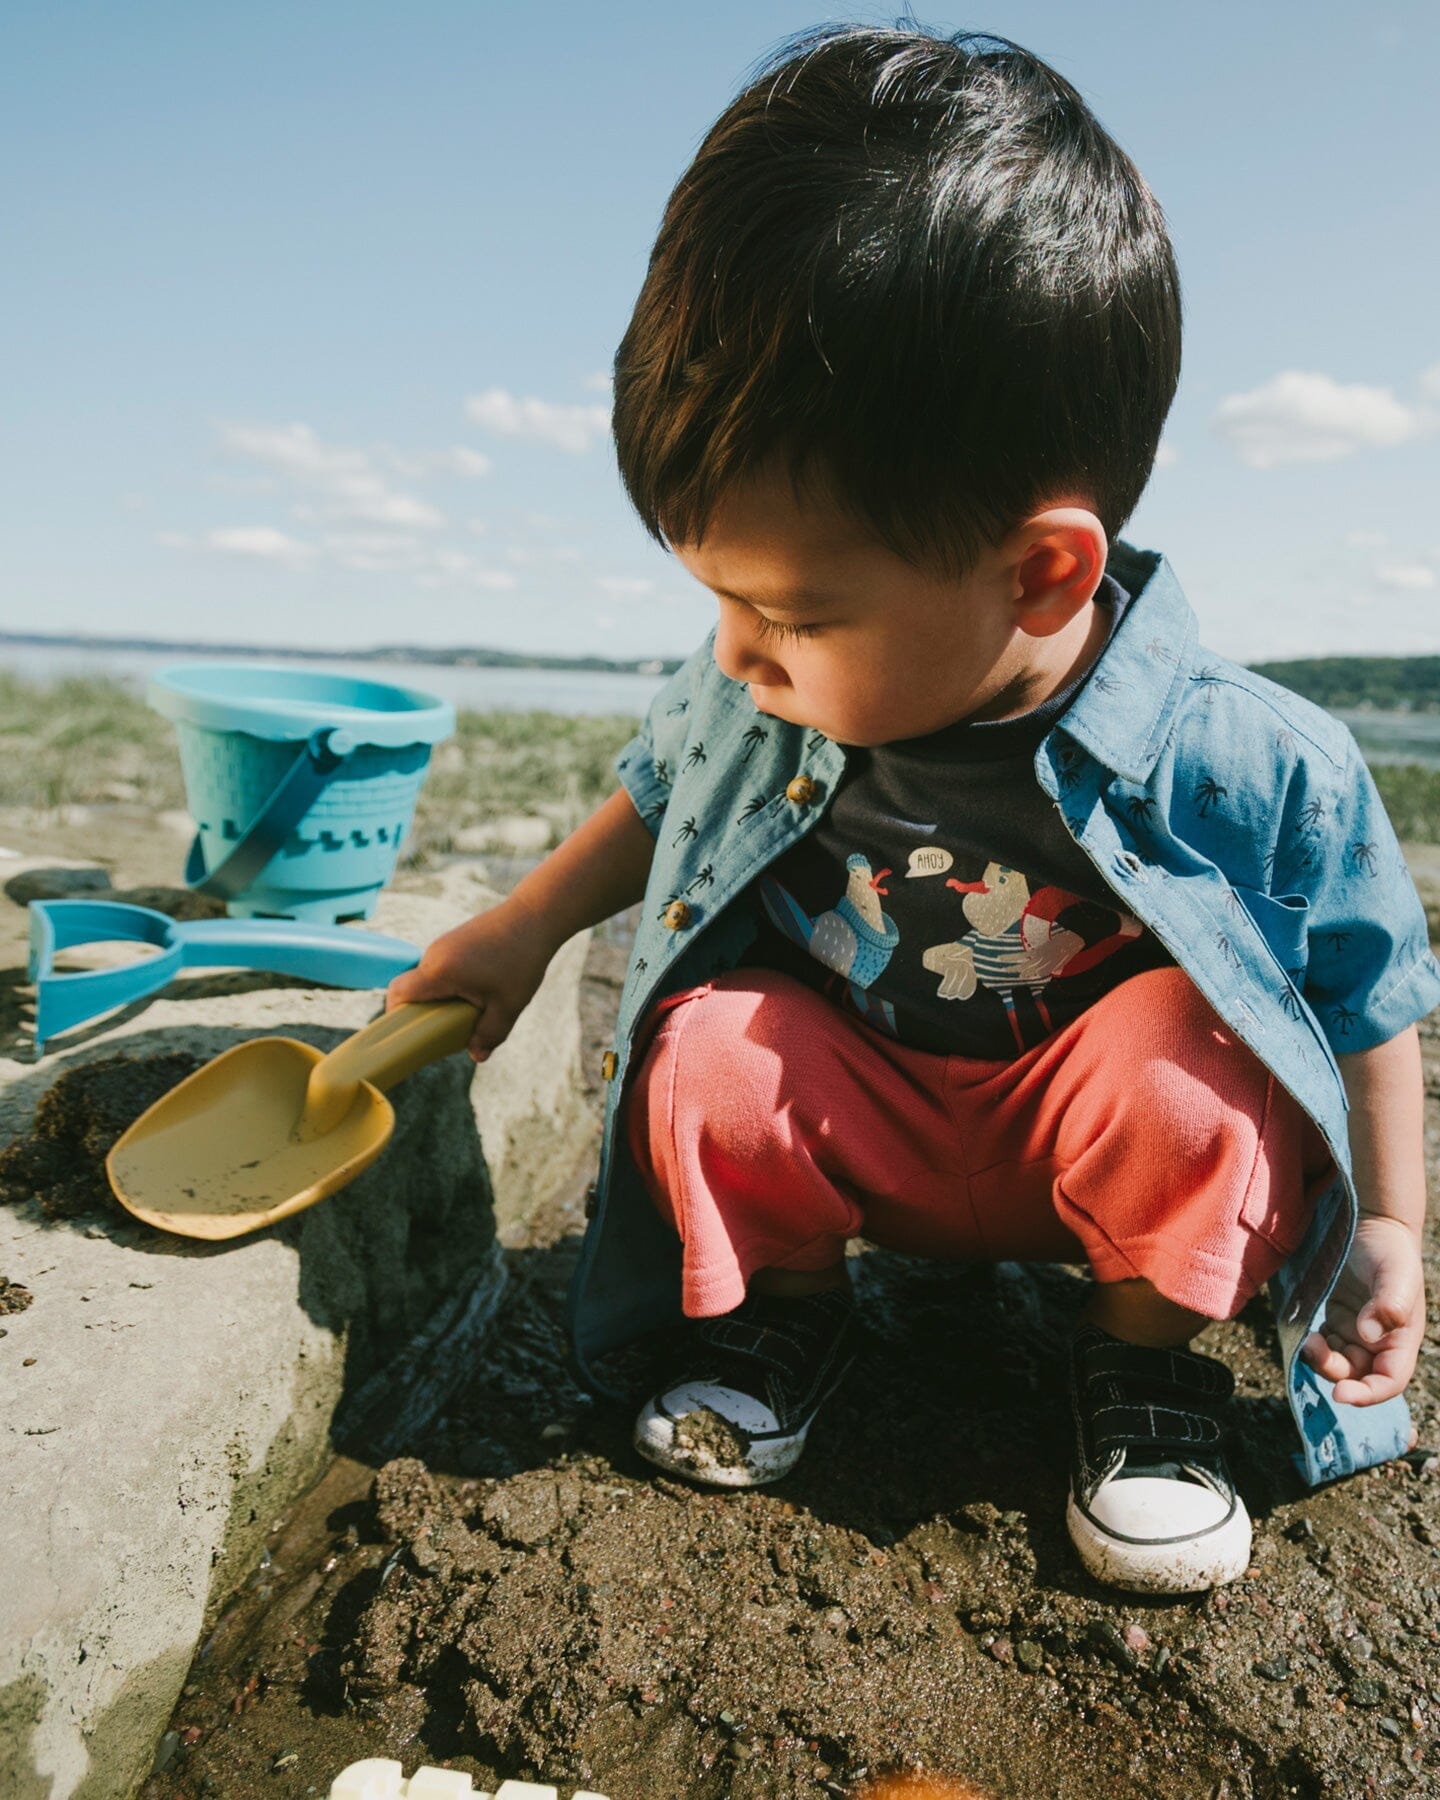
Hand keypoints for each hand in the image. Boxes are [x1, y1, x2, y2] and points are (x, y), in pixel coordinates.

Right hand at [384, 899, 551, 1062]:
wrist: (535, 915)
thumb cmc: (521, 960)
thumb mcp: (508, 1006)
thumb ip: (489, 1034)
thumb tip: (477, 1056)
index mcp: (439, 971)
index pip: (397, 993)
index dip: (397, 1015)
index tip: (415, 1032)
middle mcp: (434, 954)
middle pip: (413, 989)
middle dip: (427, 1011)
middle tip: (453, 1026)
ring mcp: (444, 943)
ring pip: (430, 978)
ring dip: (443, 996)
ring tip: (475, 1005)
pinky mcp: (455, 938)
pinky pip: (442, 967)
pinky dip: (453, 982)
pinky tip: (481, 987)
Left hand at [1299, 1214, 1425, 1408]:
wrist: (1373, 1226)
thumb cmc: (1390, 1250)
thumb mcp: (1395, 1274)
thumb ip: (1388, 1304)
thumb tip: (1369, 1334)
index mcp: (1402, 1340)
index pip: (1389, 1381)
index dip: (1368, 1394)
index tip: (1341, 1394)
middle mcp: (1381, 1343)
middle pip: (1358, 1376)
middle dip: (1335, 1373)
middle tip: (1313, 1349)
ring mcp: (1358, 1333)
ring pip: (1338, 1365)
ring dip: (1321, 1361)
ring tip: (1308, 1339)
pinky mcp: (1338, 1320)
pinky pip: (1325, 1346)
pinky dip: (1314, 1347)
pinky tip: (1306, 1332)